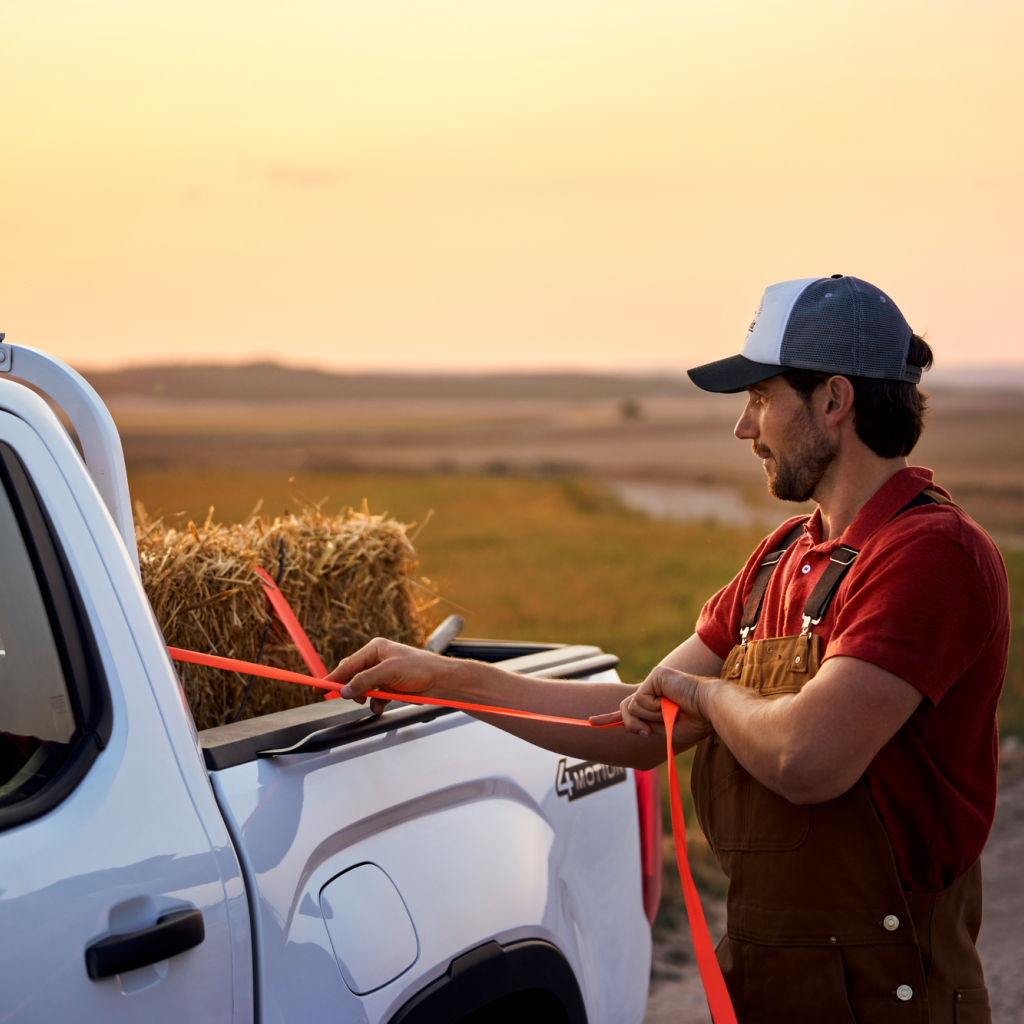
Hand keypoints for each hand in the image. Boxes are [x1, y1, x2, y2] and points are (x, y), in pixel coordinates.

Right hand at [327, 638, 452, 714]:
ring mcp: (384, 675)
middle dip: (350, 689)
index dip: (332, 677)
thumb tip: (344, 690)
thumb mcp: (388, 672)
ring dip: (365, 698)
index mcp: (375, 649)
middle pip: (353, 676)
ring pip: (363, 689)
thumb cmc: (420, 668)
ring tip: (370, 701)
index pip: (348, 664)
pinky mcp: (390, 688)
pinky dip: (375, 704)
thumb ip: (364, 681)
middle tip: (346, 698)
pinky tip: (381, 706)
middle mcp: (378, 660)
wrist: (441, 681)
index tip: (318, 688)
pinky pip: (374, 698)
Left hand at [589, 664, 714, 746]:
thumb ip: (642, 725)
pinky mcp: (655, 676)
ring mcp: (654, 681)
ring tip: (671, 712)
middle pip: (626, 709)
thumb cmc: (694, 722)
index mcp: (656, 702)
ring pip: (632, 707)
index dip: (609, 717)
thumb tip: (625, 724)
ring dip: (651, 717)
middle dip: (633, 724)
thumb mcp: (663, 730)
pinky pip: (641, 699)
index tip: (591, 722)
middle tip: (650, 730)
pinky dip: (655, 708)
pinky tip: (670, 703)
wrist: (710, 710)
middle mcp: (653, 689)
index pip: (628, 709)